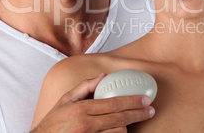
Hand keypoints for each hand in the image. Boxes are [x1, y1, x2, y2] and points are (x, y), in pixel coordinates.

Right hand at [31, 74, 154, 132]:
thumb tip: (103, 76)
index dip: (132, 101)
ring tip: (130, 122)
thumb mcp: (65, 101)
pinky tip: (120, 131)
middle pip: (120, 118)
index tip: (145, 100)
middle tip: (150, 111)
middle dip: (138, 114)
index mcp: (81, 109)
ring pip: (118, 132)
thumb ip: (84, 87)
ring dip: (126, 127)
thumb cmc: (53, 123)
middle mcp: (86, 124)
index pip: (113, 103)